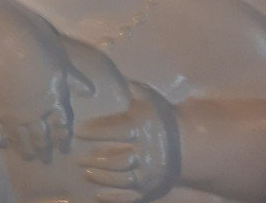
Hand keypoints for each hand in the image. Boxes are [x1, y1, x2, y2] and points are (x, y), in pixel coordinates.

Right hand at [0, 45, 94, 163]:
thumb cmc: (28, 42)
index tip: (64, 148)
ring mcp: (8, 116)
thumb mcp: (57, 55)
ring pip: (19, 139)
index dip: (63, 137)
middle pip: (41, 136)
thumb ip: (71, 76)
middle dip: (45, 149)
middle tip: (45, 159)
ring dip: (25, 149)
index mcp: (52, 97)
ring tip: (27, 156)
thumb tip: (88, 91)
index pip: (61, 123)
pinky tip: (1, 143)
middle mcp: (32, 113)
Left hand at [76, 82, 179, 202]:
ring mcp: (149, 174)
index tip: (78, 131)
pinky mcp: (151, 189)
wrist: (188, 145)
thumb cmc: (161, 117)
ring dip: (102, 177)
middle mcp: (146, 154)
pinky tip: (97, 195)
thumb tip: (117, 74)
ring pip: (121, 178)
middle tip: (77, 158)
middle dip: (95, 159)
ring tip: (86, 171)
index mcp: (143, 130)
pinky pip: (130, 196)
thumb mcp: (149, 100)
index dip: (95, 131)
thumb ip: (133, 90)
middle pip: (116, 159)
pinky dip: (113, 197)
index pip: (114, 130)